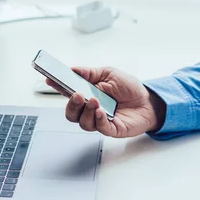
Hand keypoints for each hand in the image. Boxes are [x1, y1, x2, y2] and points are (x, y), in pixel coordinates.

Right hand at [46, 67, 165, 137]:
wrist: (149, 101)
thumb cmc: (129, 88)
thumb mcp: (109, 73)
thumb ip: (90, 72)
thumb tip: (73, 69)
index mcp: (87, 94)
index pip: (68, 92)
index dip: (57, 87)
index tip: (50, 79)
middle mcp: (90, 110)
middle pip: (71, 113)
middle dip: (71, 104)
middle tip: (77, 94)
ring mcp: (100, 120)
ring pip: (83, 123)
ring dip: (86, 112)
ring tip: (95, 101)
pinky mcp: (112, 129)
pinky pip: (100, 128)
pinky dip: (98, 119)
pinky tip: (101, 111)